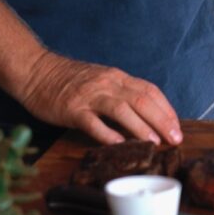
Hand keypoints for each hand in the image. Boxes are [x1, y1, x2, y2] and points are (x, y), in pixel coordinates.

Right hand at [18, 51, 181, 144]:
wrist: (36, 70)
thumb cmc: (70, 80)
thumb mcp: (101, 80)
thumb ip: (121, 94)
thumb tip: (145, 116)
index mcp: (117, 77)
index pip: (150, 91)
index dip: (166, 110)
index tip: (177, 127)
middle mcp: (108, 84)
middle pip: (142, 100)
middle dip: (162, 120)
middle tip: (175, 139)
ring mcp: (90, 96)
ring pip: (122, 109)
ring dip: (141, 127)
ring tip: (154, 142)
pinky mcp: (72, 109)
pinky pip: (93, 122)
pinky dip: (107, 133)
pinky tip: (119, 144)